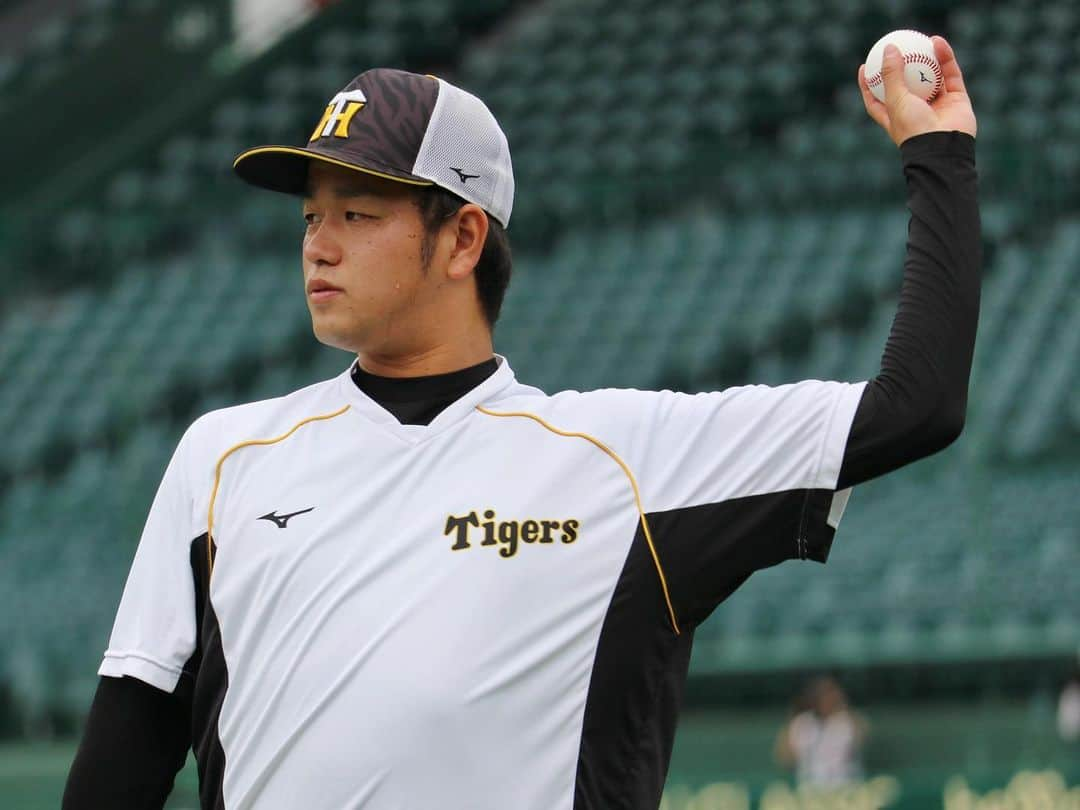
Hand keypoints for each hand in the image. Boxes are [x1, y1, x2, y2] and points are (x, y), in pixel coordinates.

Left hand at [858, 35, 976, 146]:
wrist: (944, 146)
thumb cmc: (913, 128)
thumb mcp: (895, 100)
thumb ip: (891, 75)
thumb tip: (888, 48)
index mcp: (894, 119)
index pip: (876, 101)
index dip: (869, 86)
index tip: (864, 68)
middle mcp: (915, 113)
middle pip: (906, 87)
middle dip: (901, 69)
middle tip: (895, 48)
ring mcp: (937, 107)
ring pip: (931, 78)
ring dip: (926, 59)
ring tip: (920, 39)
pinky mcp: (956, 100)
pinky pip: (950, 74)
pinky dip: (945, 58)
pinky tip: (937, 42)